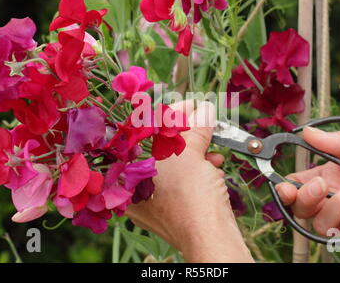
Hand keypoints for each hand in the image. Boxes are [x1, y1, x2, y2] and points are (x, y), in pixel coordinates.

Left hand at [127, 100, 253, 262]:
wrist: (209, 237)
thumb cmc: (190, 195)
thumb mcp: (192, 153)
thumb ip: (195, 127)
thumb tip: (203, 109)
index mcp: (126, 169)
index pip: (143, 131)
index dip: (169, 113)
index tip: (190, 104)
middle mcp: (132, 186)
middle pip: (158, 148)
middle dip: (186, 132)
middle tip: (203, 118)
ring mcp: (149, 199)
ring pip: (171, 164)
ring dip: (195, 151)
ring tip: (212, 144)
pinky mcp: (167, 208)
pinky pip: (178, 181)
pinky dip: (196, 170)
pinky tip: (213, 164)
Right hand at [276, 123, 339, 245]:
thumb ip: (339, 141)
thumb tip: (306, 133)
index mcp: (333, 173)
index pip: (298, 184)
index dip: (284, 187)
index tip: (281, 184)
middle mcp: (338, 195)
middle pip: (302, 208)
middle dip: (303, 198)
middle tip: (319, 185)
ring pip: (322, 221)